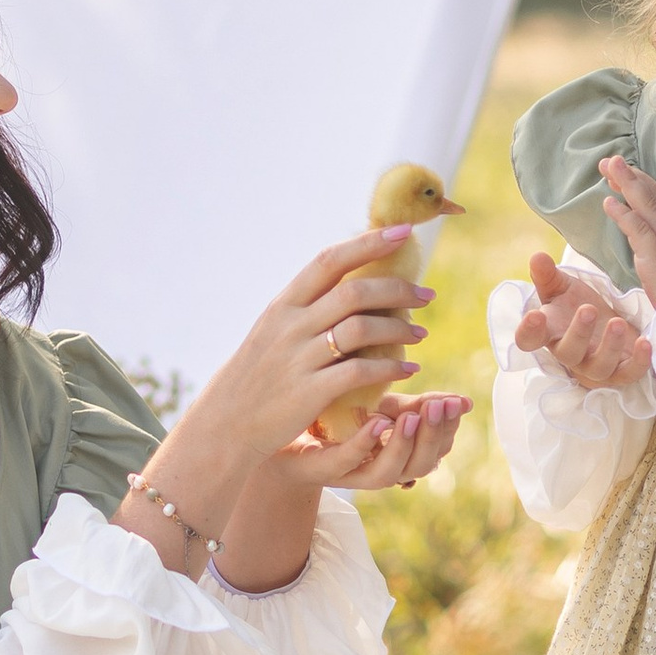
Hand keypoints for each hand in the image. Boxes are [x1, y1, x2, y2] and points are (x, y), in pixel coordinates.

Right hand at [184, 225, 431, 471]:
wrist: (228, 422)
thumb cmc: (259, 374)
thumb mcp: (274, 331)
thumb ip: (307, 307)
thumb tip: (350, 280)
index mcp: (284, 305)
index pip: (329, 261)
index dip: (367, 243)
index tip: (402, 232)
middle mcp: (290, 326)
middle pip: (353, 293)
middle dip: (397, 289)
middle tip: (426, 294)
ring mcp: (299, 358)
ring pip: (360, 329)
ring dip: (399, 328)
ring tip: (421, 333)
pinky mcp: (309, 392)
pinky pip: (359, 372)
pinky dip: (390, 368)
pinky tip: (408, 369)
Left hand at [287, 391, 470, 489]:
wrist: (277, 432)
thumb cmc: (334, 418)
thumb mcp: (380, 405)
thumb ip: (417, 406)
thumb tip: (465, 401)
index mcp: (399, 453)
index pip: (437, 449)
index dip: (449, 429)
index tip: (457, 402)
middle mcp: (379, 468)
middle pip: (420, 465)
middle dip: (434, 436)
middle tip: (439, 406)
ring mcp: (351, 472)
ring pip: (389, 473)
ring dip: (404, 445)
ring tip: (412, 417)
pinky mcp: (322, 468)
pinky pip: (348, 461)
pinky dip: (366, 444)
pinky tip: (376, 422)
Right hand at [512, 251, 651, 391]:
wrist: (605, 325)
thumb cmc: (575, 306)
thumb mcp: (562, 288)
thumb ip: (548, 274)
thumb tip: (538, 256)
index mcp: (550, 333)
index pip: (529, 339)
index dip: (529, 332)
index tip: (534, 315)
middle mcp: (571, 354)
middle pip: (568, 353)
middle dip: (578, 333)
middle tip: (588, 309)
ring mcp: (596, 367)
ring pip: (599, 367)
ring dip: (609, 346)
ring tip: (617, 322)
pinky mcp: (622, 372)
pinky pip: (630, 373)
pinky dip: (639, 362)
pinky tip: (644, 342)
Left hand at [598, 154, 655, 304]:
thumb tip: (647, 224)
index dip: (643, 181)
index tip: (624, 170)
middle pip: (654, 196)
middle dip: (631, 176)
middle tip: (610, 161)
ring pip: (648, 207)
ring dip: (627, 183)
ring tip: (608, 168)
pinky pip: (640, 232)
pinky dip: (624, 215)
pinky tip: (609, 203)